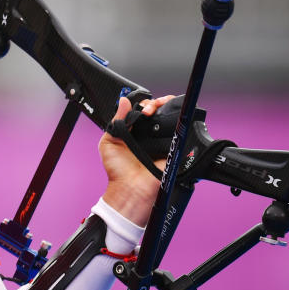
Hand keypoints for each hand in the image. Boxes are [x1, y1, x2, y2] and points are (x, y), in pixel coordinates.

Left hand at [98, 95, 172, 225]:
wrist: (129, 188)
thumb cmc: (118, 170)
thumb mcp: (109, 141)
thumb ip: (116, 121)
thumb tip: (123, 101)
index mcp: (135, 131)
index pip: (144, 111)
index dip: (145, 105)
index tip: (142, 108)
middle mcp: (150, 134)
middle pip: (160, 111)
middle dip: (157, 103)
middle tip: (149, 110)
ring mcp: (162, 141)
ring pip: (171, 119)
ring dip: (167, 109)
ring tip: (158, 110)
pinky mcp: (173, 149)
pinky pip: (180, 134)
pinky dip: (178, 124)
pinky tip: (171, 120)